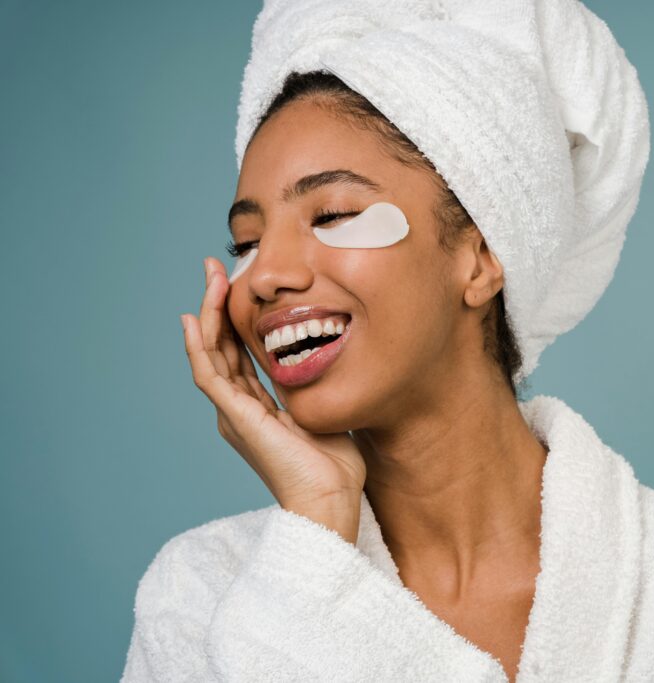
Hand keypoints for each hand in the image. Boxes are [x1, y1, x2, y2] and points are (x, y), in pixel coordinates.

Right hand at [180, 256, 365, 542]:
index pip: (239, 355)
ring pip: (210, 355)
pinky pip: (209, 375)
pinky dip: (199, 347)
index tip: (237, 286)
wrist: (330, 501)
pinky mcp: (236, 419)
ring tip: (208, 279)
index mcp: (258, 409)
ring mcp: (234, 414)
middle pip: (219, 348)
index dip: (234, 320)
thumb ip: (315, 388)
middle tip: (215, 267)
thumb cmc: (335, 467)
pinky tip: (193, 320)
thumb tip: (328, 360)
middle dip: (216, 306)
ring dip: (207, 315)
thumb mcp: (325, 412)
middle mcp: (239, 409)